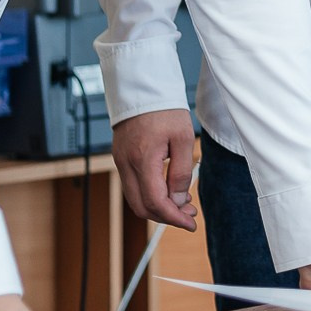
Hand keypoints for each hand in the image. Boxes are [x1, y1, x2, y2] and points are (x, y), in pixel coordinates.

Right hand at [112, 109, 196, 229]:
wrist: (142, 87)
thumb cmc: (165, 108)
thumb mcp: (183, 138)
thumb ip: (181, 171)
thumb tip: (178, 200)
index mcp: (142, 159)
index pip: (155, 202)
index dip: (174, 218)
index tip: (190, 223)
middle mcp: (126, 164)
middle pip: (141, 207)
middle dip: (166, 216)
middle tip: (189, 214)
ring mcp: (120, 161)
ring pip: (135, 198)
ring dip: (158, 206)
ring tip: (183, 202)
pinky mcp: (121, 157)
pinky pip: (133, 185)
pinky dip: (150, 193)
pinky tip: (169, 188)